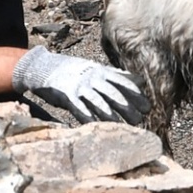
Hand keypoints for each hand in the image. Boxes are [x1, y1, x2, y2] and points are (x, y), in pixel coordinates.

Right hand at [12, 47, 149, 124]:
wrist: (44, 67)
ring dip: (112, 115)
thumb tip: (138, 80)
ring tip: (123, 125)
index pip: (122, 83)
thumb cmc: (74, 70)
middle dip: (128, 106)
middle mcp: (92, 78)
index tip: (147, 105)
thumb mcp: (96, 69)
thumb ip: (116, 75)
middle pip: (113, 93)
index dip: (135, 94)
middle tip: (140, 118)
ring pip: (98, 102)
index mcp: (100, 71)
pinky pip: (79, 108)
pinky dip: (88, 117)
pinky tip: (97, 126)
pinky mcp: (66, 96)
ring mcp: (79, 87)